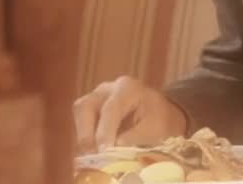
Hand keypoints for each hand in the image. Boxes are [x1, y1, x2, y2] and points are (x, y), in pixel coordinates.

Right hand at [72, 75, 187, 152]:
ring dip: (84, 135)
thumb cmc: (161, 119)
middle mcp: (108, 89)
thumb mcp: (156, 128)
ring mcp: (97, 97)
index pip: (110, 109)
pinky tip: (94, 150)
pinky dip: (86, 137)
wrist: (161, 113)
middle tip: (93, 154)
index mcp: (127, 88)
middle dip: (87, 132)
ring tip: (94, 154)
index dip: (105, 131)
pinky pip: (81, 121)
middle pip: (86, 106)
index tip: (104, 151)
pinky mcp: (92, 108)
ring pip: (80, 112)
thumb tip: (114, 146)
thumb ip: (136, 136)